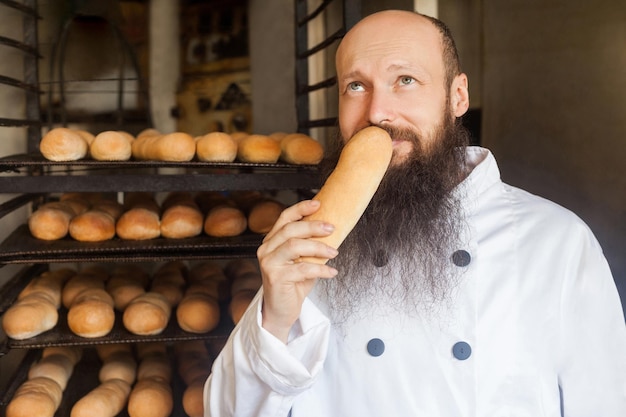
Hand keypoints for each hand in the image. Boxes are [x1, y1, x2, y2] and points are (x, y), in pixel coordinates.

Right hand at [257, 199, 338, 342]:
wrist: (281, 311)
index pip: (284, 218)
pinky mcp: (275, 277)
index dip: (301, 208)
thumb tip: (331, 230)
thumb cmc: (293, 284)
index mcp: (272, 241)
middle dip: (313, 226)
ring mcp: (269, 263)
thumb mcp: (302, 260)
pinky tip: (331, 272)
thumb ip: (309, 246)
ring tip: (334, 252)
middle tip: (332, 229)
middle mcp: (266, 249)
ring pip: (294, 246)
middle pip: (290, 230)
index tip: (318, 203)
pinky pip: (302, 268)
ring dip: (318, 247)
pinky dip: (321, 269)